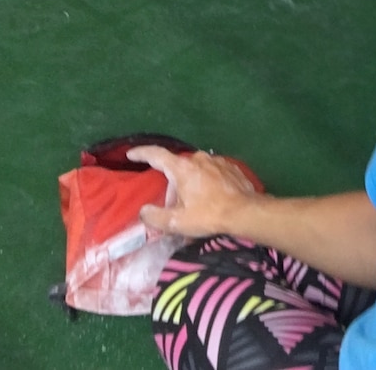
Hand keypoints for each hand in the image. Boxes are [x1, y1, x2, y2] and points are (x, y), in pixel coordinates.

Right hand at [128, 144, 259, 237]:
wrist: (245, 211)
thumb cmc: (208, 215)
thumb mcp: (177, 222)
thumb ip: (155, 216)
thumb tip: (144, 211)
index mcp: (182, 168)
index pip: (156, 155)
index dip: (141, 153)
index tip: (131, 153)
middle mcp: (198, 158)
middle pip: (176, 169)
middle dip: (172, 188)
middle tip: (175, 209)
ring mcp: (215, 160)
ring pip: (194, 171)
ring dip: (189, 186)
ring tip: (194, 207)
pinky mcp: (229, 166)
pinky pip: (210, 172)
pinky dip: (205, 183)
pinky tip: (210, 200)